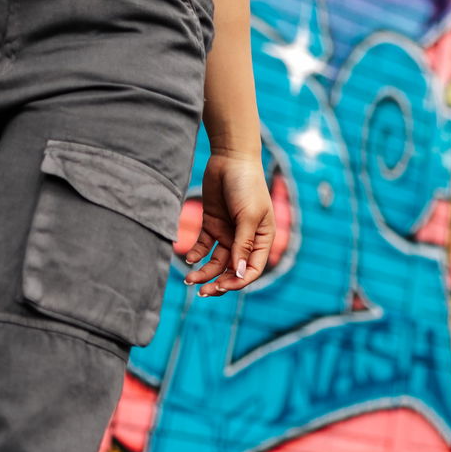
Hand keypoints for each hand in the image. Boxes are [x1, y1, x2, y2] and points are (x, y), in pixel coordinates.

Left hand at [180, 150, 274, 296]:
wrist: (230, 159)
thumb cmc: (246, 185)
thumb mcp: (247, 216)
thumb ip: (242, 244)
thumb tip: (239, 273)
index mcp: (262, 240)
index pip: (252, 270)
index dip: (238, 281)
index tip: (221, 286)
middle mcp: (246, 240)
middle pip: (232, 270)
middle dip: (218, 283)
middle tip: (202, 292)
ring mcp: (228, 233)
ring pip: (216, 262)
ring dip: (204, 272)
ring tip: (189, 279)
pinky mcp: (212, 224)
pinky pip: (204, 246)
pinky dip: (196, 254)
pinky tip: (188, 258)